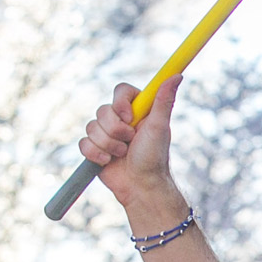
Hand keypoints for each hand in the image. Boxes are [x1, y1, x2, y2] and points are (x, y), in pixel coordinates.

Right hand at [78, 76, 183, 216]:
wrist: (140, 186)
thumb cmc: (153, 157)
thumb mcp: (159, 127)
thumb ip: (164, 100)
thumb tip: (177, 75)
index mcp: (137, 110)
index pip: (121, 91)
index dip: (121, 103)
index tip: (129, 117)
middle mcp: (121, 119)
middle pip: (103, 110)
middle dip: (115, 130)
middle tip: (130, 142)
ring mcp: (106, 133)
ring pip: (92, 127)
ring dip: (108, 144)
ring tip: (122, 154)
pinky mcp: (95, 148)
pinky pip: (84, 143)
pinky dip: (95, 154)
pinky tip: (108, 162)